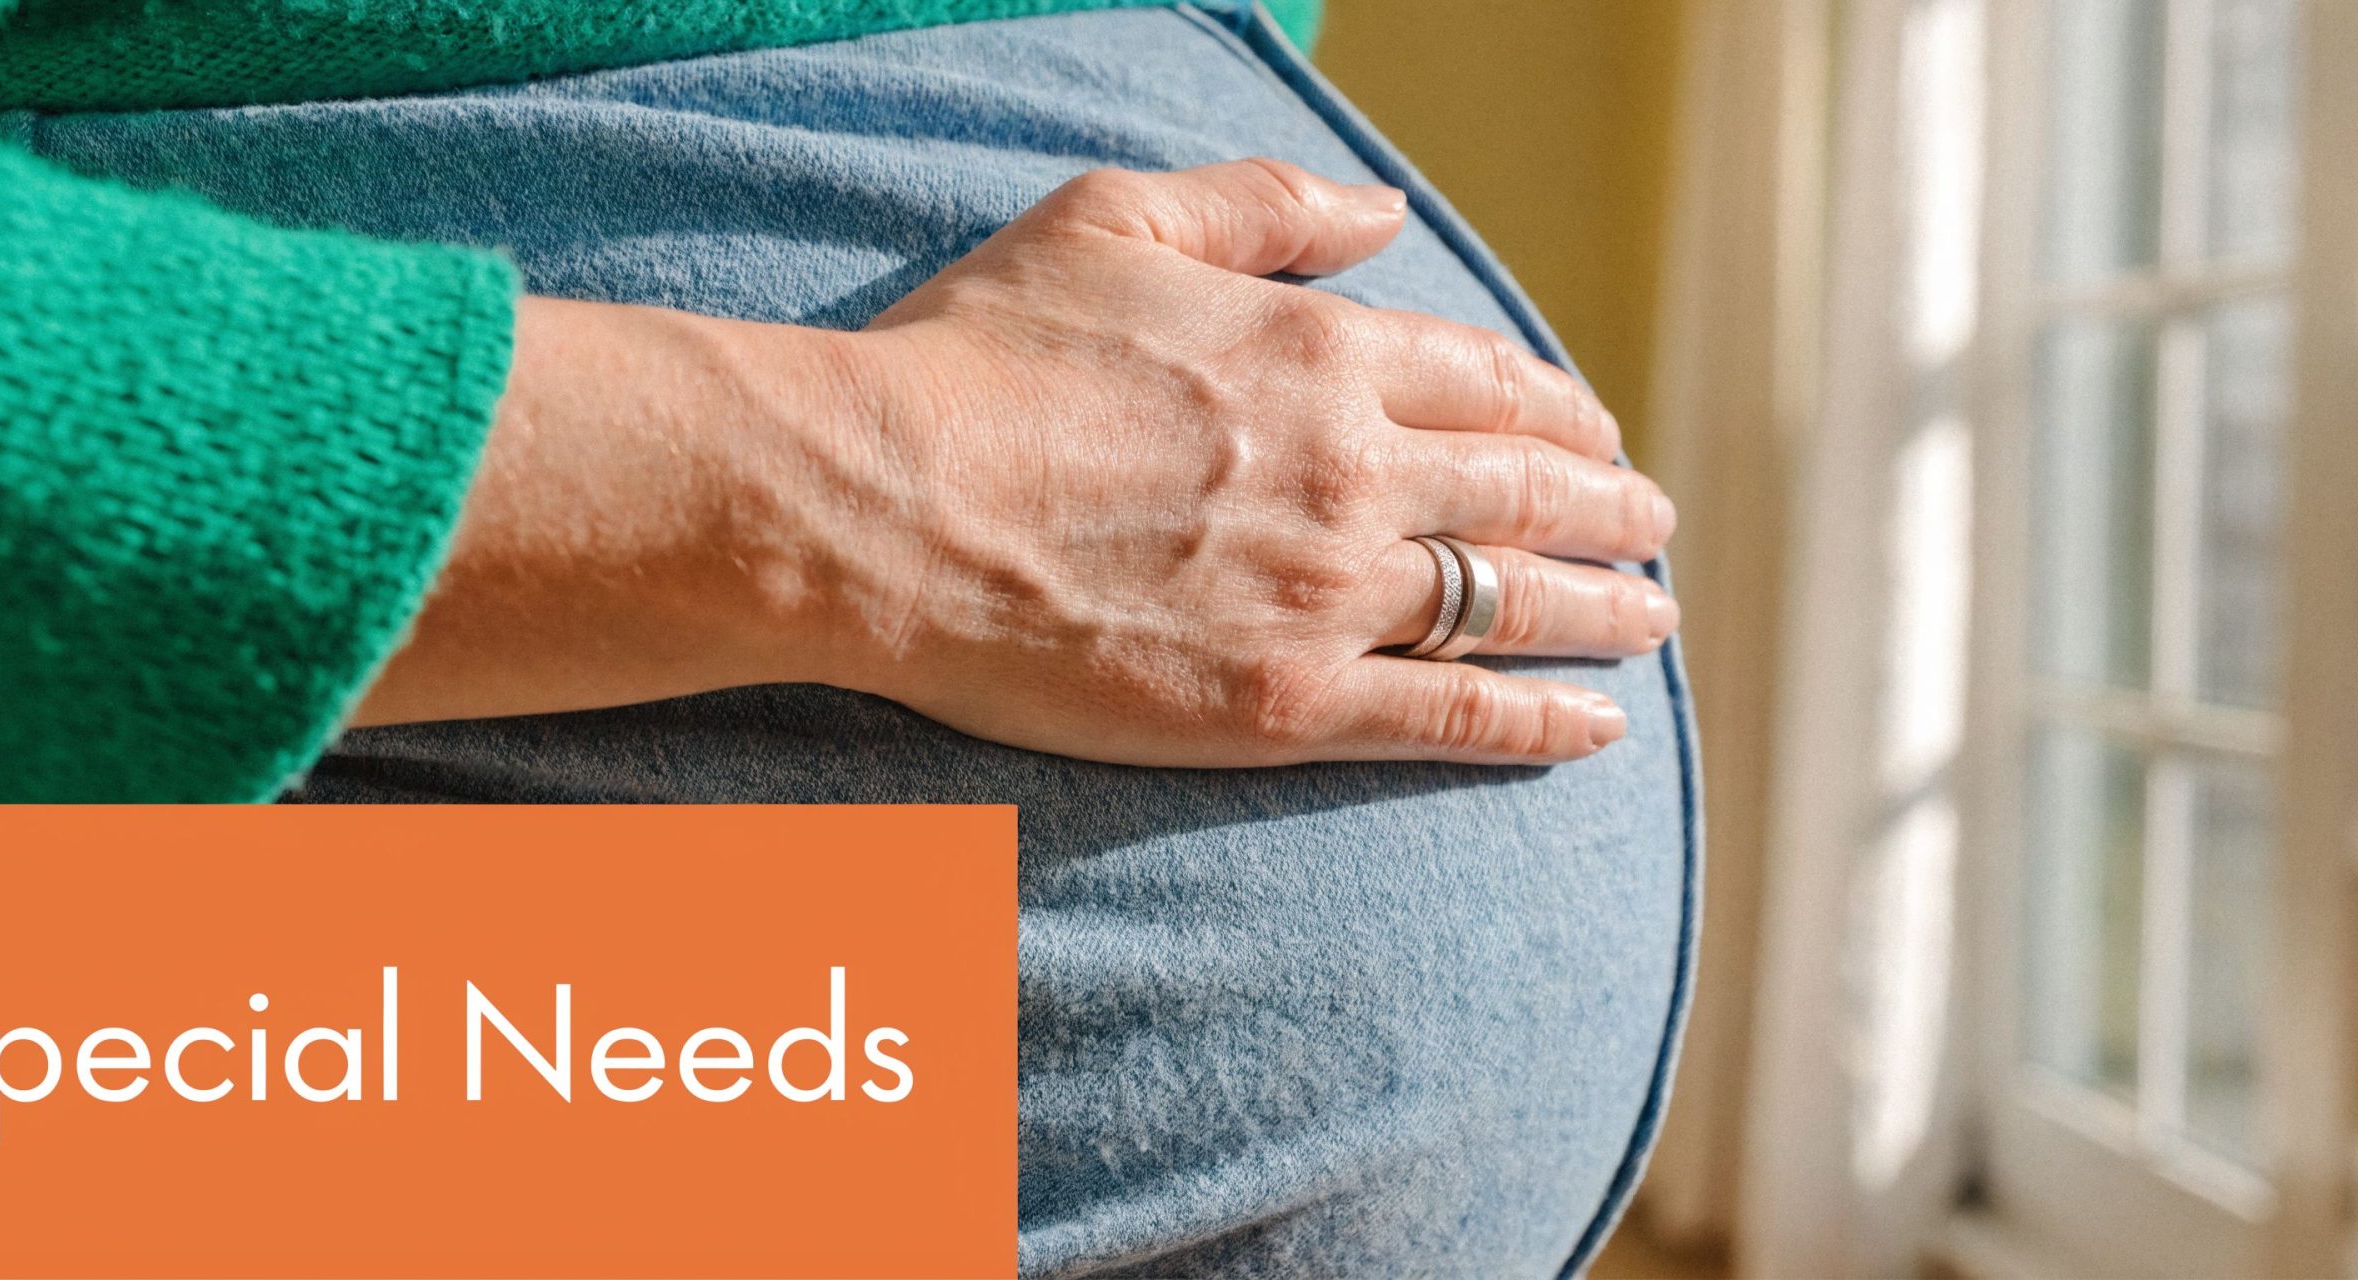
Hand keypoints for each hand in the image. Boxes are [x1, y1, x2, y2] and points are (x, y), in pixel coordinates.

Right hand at [811, 159, 1676, 765]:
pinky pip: (1456, 712)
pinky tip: (1596, 724)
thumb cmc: (976, 358)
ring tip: (1649, 618)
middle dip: (1607, 504)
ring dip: (1602, 607)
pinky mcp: (1291, 703)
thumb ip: (1263, 206)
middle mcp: (1355, 471)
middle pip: (1527, 490)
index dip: (1556, 406)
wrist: (886, 507)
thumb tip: (1382, 210)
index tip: (1589, 428)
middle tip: (1651, 521)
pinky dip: (1542, 719)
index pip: (1488, 379)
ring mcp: (1331, 593)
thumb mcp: (1115, 220)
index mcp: (1321, 352)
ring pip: (1515, 600)